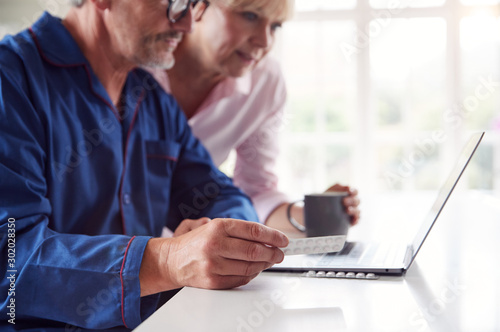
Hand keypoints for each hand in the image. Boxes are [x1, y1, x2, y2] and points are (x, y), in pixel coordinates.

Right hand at [139, 219, 288, 295]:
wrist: (171, 260)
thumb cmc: (196, 242)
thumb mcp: (213, 225)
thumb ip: (238, 229)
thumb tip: (266, 236)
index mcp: (218, 226)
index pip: (253, 231)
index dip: (273, 236)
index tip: (283, 240)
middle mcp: (216, 244)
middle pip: (254, 251)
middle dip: (273, 253)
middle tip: (280, 254)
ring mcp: (214, 264)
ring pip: (250, 267)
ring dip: (264, 265)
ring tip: (268, 261)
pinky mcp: (213, 281)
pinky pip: (240, 279)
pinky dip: (251, 275)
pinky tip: (254, 270)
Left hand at [325, 184, 359, 225]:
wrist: (321, 212)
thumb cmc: (326, 200)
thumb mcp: (329, 192)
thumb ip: (337, 187)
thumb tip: (346, 186)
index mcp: (349, 195)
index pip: (355, 192)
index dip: (354, 191)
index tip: (349, 191)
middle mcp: (353, 203)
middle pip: (357, 201)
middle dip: (351, 200)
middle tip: (344, 201)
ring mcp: (353, 212)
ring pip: (358, 211)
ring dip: (354, 210)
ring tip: (347, 210)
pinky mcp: (351, 221)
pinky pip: (356, 221)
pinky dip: (356, 220)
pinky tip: (353, 220)